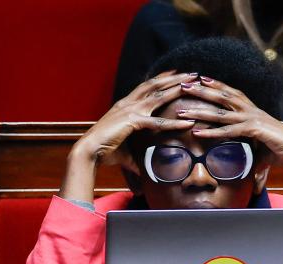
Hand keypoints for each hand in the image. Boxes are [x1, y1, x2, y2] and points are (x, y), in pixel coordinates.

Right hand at [60, 71, 197, 201]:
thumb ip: (135, 159)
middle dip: (174, 77)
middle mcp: (128, 103)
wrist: (89, 151)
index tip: (176, 73)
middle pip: (155, 84)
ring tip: (193, 84)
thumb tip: (142, 171)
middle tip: (192, 73)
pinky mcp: (132, 121)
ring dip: (176, 88)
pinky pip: (158, 122)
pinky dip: (174, 122)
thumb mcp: (124, 153)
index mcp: (125, 105)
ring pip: (158, 95)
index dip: (161, 79)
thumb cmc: (103, 151)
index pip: (146, 86)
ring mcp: (130, 110)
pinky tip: (188, 122)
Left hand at [177, 77, 282, 195]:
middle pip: (223, 96)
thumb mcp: (262, 151)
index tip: (201, 79)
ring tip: (182, 109)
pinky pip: (228, 130)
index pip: (232, 93)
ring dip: (200, 109)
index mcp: (253, 111)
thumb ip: (252, 156)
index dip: (217, 85)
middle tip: (184, 84)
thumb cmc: (282, 151)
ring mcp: (252, 118)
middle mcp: (251, 110)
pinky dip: (211, 131)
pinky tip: (196, 131)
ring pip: (221, 111)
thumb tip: (248, 174)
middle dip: (203, 90)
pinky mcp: (254, 129)